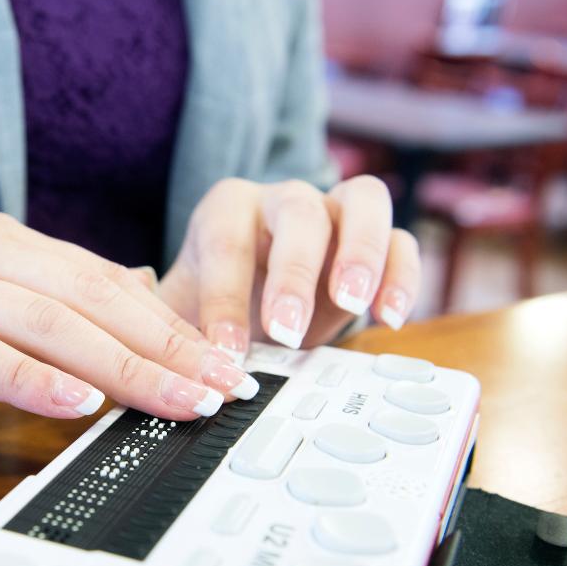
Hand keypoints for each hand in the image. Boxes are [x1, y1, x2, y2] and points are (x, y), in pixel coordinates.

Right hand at [0, 213, 260, 420]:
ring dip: (115, 364)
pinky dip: (27, 379)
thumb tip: (140, 313)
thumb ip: (50, 312)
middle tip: (216, 388)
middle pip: (86, 296)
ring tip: (169, 401)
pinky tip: (74, 405)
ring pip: (40, 320)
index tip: (222, 365)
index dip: (169, 322)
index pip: (104, 280)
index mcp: (4, 243)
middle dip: (161, 345)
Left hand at [158, 176, 420, 357]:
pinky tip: (389, 319)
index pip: (226, 243)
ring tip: (353, 306)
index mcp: (227, 210)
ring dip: (361, 254)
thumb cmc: (215, 305)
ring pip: (364, 202)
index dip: (225, 298)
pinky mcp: (377, 238)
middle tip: (287, 329)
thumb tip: (164, 366)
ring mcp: (336, 211)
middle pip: (297, 211)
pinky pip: (401, 240)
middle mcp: (282, 199)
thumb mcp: (183, 315)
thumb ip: (174, 332)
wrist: (252, 303)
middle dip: (293, 272)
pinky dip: (402, 275)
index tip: (226, 352)